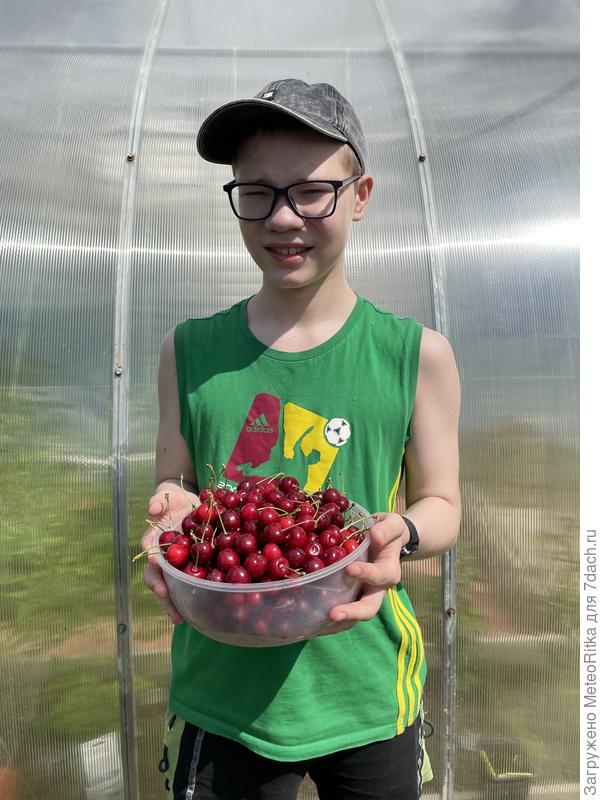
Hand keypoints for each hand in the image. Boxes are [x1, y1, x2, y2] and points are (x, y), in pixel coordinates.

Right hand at [140, 485, 197, 624]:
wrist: (189, 500)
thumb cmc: (171, 500)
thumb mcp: (164, 497)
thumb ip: (158, 502)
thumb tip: (154, 509)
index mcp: (158, 546)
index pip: (152, 564)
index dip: (155, 576)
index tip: (160, 585)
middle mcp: (170, 559)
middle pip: (166, 583)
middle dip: (170, 600)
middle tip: (176, 614)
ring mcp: (185, 563)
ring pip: (183, 586)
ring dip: (186, 603)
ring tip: (190, 619)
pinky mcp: (202, 561)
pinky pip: (206, 577)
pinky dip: (211, 589)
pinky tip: (220, 601)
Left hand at [324, 512, 409, 635]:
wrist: (387, 540)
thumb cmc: (388, 532)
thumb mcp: (393, 524)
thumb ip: (388, 529)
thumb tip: (375, 536)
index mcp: (388, 571)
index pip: (379, 575)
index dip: (366, 573)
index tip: (350, 568)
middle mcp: (377, 590)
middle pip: (368, 608)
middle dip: (351, 613)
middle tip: (333, 614)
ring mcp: (363, 596)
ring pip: (353, 617)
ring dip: (336, 624)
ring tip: (315, 627)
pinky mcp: (350, 597)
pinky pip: (341, 612)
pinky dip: (326, 621)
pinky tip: (308, 623)